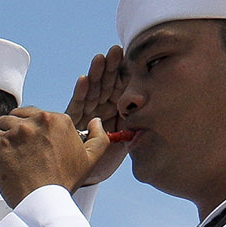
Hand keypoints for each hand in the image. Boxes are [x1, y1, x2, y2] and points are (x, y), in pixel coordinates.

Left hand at [0, 105, 116, 208]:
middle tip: (15, 151)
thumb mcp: (91, 160)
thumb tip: (96, 121)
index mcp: (59, 120)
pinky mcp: (2, 142)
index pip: (35, 115)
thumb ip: (98, 138)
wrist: (44, 202)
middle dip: (13, 131)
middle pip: (16, 116)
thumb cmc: (64, 183)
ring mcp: (19, 131)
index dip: (29, 130)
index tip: (29, 147)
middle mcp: (39, 121)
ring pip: (1, 123)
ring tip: (4, 155)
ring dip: (0, 137)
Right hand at [63, 49, 132, 187]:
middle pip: (107, 83)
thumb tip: (152, 112)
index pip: (123, 86)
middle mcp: (102, 106)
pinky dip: (81, 92)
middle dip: (111, 67)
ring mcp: (88, 111)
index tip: (132, 57)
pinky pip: (77, 104)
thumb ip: (135, 124)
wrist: (89, 174)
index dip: (126, 72)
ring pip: (93, 89)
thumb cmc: (108, 157)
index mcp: (118, 108)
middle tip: (116, 51)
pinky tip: (84, 80)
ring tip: (100, 59)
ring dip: (96, 74)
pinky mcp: (73, 119)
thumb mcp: (128, 138)